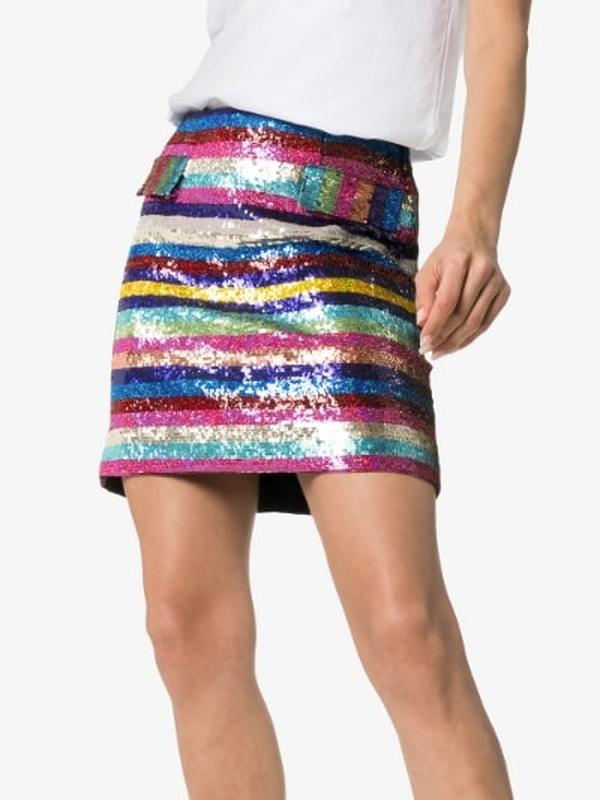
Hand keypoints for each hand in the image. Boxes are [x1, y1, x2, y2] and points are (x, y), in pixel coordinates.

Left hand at [415, 231, 510, 358]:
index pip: (447, 300)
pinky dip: (470, 337)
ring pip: (476, 321)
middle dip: (443, 336)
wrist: (474, 240)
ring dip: (456, 341)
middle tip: (428, 350)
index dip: (435, 324)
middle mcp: (483, 270)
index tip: (423, 342)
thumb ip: (423, 296)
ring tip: (439, 351)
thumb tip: (423, 323)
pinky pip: (486, 322)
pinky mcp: (504, 292)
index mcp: (459, 260)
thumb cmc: (446, 258)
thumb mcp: (428, 271)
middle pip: (462, 313)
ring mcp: (497, 281)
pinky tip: (455, 345)